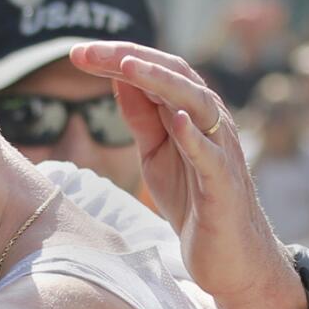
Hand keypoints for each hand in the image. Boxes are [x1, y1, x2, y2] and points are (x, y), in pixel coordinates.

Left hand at [69, 41, 307, 308]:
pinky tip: (174, 119)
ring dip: (162, 82)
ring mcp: (221, 151)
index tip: (77, 52)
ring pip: (196, 104)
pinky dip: (194, 135)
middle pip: (173, 76)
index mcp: (190, 113)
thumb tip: (118, 78)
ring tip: (127, 66)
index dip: (117, 57)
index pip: (155, 71)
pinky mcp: (225, 185)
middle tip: (85, 51)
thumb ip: (142, 118)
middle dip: (128, 59)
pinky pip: (211, 155)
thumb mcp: (157, 154)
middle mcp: (211, 122)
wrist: (231, 256)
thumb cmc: (194, 201)